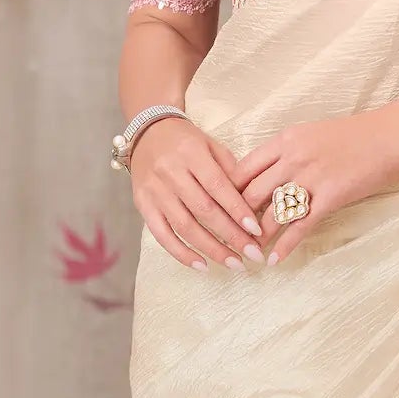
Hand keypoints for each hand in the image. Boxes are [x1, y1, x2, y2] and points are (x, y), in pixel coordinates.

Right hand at [128, 114, 266, 269]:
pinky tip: (202, 265)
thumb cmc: (186, 141)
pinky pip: (162, 235)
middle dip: (231, 236)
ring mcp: (154, 190)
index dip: (238, 211)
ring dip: (211, 249)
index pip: (218, 187)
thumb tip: (253, 204)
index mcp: (191, 154)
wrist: (147, 132)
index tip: (256, 231)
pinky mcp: (142, 204)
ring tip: (234, 263)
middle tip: (253, 255)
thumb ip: (231, 171)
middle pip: (203, 211)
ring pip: (184, 227)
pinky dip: (181, 253)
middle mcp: (170, 172)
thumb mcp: (211, 145)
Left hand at [234, 97, 398, 263]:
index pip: (242, 169)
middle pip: (250, 194)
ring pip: (271, 213)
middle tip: (227, 240)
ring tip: (248, 254)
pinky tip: (275, 260)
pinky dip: (285, 245)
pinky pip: (300, 226)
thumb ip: (286, 153)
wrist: (391, 134)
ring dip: (256, 238)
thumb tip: (265, 175)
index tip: (220, 212)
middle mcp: (292, 157)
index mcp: (284, 140)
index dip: (227, 193)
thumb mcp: (311, 134)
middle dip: (235, 221)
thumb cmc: (354, 135)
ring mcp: (311, 177)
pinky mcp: (331, 196)